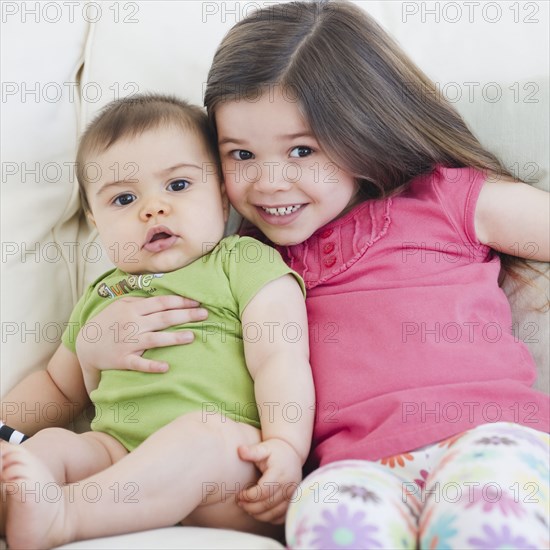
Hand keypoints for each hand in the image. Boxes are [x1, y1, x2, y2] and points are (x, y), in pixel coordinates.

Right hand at [76, 295, 207, 372]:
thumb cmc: (108, 322)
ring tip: (192, 336)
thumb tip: (164, 295)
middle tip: (205, 315)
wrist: (86, 345)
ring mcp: (129, 342)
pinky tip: (166, 367)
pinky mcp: (123, 360)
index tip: (197, 302)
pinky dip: (152, 366)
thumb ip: (141, 301)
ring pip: (155, 339)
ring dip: (174, 338)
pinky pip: (139, 364)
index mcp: (133, 309)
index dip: (181, 302)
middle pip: (163, 318)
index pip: (161, 303)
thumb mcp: (121, 305)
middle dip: (186, 315)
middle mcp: (133, 324)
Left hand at [237, 438, 302, 523]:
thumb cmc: (274, 451)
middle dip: (250, 507)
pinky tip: (259, 512)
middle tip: (240, 503)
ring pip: (274, 513)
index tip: (239, 495)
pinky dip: (269, 518)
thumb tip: (239, 450)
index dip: (249, 496)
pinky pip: (281, 517)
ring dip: (258, 514)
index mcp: (280, 472)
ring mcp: (293, 495)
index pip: (263, 491)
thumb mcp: (264, 448)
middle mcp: (289, 485)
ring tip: (247, 508)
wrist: (292, 454)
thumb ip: (252, 451)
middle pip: (267, 504)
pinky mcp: (294, 501)